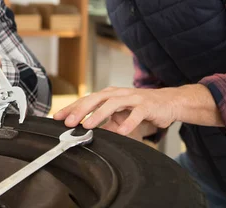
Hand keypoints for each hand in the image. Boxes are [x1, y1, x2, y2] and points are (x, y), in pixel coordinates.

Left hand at [54, 86, 177, 137]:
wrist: (168, 102)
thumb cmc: (141, 107)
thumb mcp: (120, 116)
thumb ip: (106, 123)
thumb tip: (90, 132)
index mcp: (109, 95)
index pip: (86, 100)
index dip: (72, 108)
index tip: (58, 117)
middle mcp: (118, 94)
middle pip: (96, 99)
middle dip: (80, 110)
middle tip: (69, 122)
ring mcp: (132, 98)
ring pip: (113, 104)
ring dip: (99, 115)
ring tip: (88, 125)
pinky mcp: (147, 105)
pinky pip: (136, 113)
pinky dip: (128, 122)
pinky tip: (121, 131)